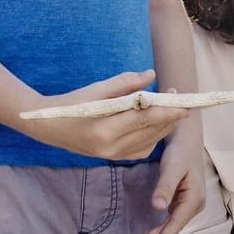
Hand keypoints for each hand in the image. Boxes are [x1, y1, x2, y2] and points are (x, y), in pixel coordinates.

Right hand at [26, 71, 189, 160]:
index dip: (167, 111)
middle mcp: (111, 148)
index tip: (184, 102)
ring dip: (164, 125)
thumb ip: (125, 83)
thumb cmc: (72, 104)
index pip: (144, 119)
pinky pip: (142, 148)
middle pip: (151, 132)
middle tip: (180, 98)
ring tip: (172, 106)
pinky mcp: (115, 158)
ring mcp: (113, 156)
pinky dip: (153, 135)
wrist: (49, 127)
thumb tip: (151, 75)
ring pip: (150, 141)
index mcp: (105, 130)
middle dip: (169, 116)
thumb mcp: (96, 89)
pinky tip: (156, 121)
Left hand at [129, 123, 206, 233]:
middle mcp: (194, 204)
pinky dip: (160, 226)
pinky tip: (150, 232)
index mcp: (195, 199)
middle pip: (173, 226)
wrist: (187, 138)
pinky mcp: (182, 200)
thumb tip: (158, 208)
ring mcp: (189, 203)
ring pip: (171, 224)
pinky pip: (171, 218)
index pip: (176, 223)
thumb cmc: (181, 151)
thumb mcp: (172, 167)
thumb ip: (165, 187)